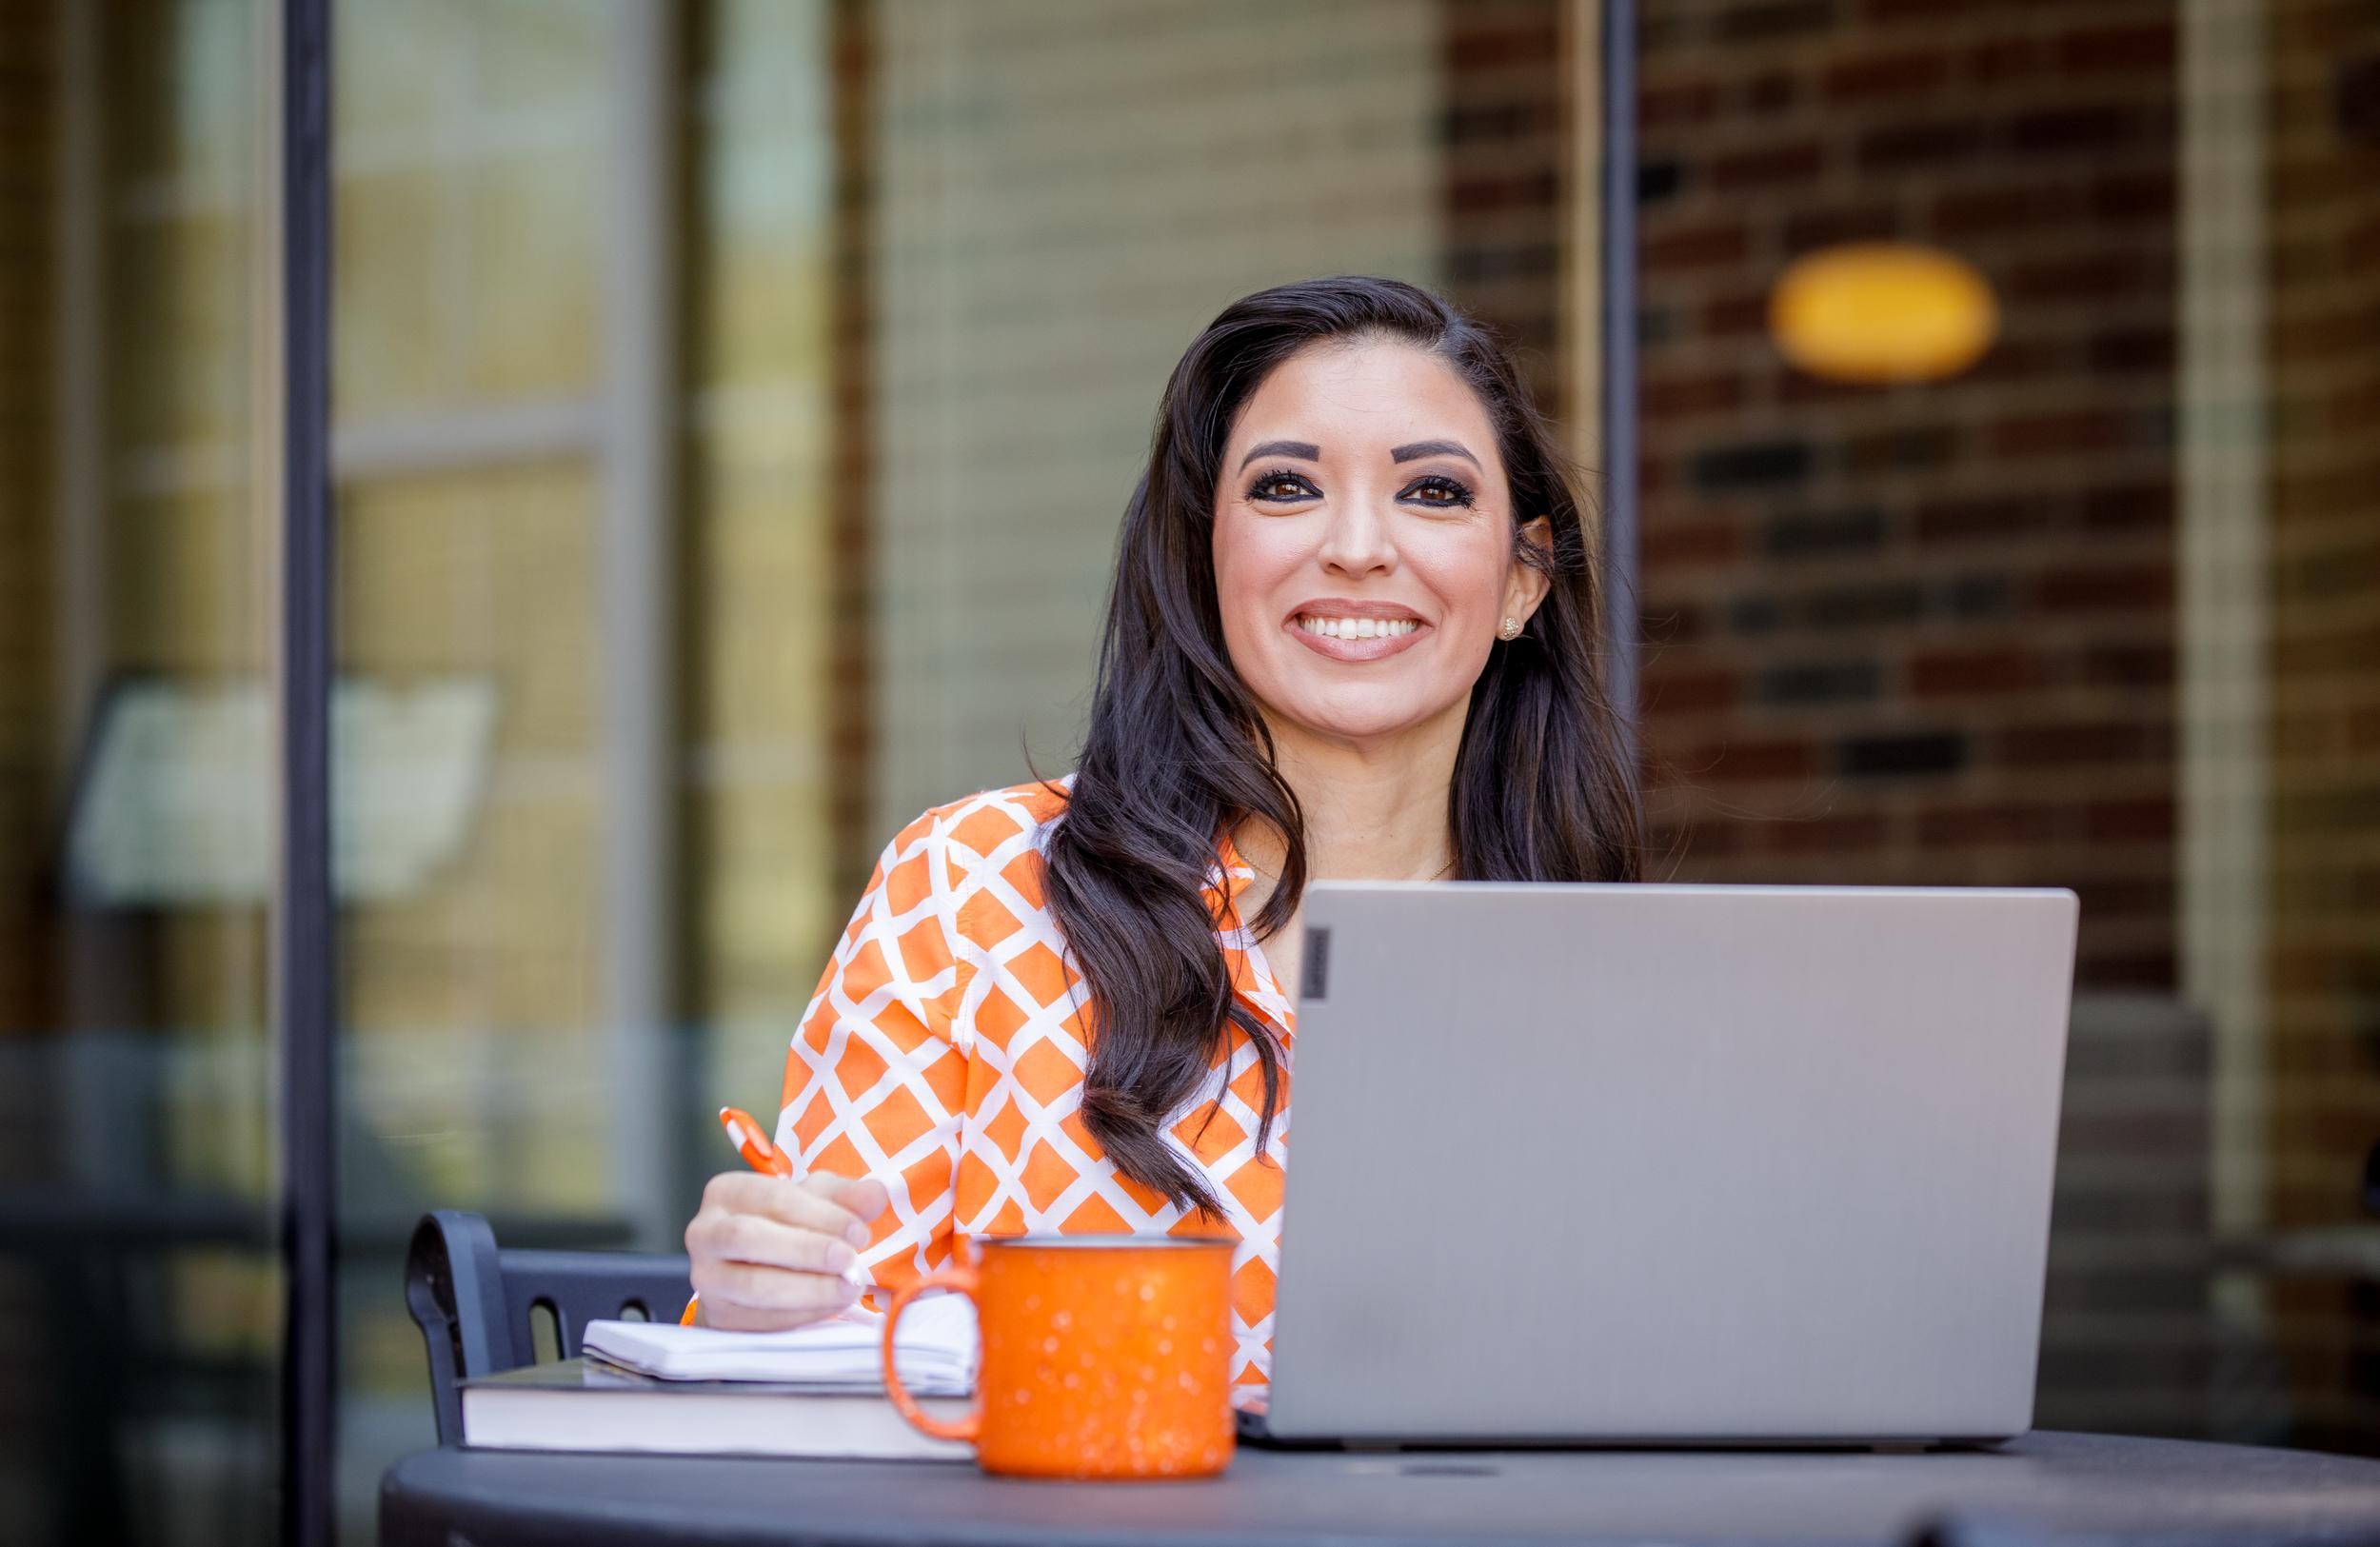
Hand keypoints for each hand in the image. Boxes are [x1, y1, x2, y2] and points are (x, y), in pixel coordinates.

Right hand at [684, 1171, 890, 1330]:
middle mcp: (705, 1232)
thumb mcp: (815, 1200)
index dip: (820, 1215)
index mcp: (726, 1191)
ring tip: (848, 1287)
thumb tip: (876, 1195)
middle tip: (849, 1259)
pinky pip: (760, 1320)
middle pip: (749, 1238)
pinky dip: (802, 1314)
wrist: (750, 1269)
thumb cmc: (785, 1224)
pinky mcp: (719, 1315)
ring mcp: (707, 1278)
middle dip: (806, 1250)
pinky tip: (832, 1307)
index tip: (859, 1231)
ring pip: (753, 1285)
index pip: (772, 1197)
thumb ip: (846, 1196)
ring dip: (809, 1289)